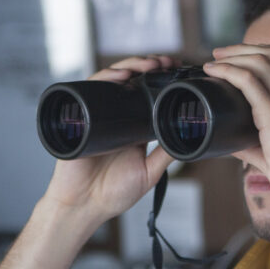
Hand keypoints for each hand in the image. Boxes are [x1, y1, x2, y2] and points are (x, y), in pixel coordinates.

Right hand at [43, 56, 176, 223]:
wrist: (84, 206)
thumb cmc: (113, 193)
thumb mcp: (149, 172)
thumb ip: (166, 154)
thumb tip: (190, 135)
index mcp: (133, 127)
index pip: (148, 93)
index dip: (162, 79)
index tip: (179, 71)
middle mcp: (115, 116)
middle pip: (132, 80)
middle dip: (151, 66)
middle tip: (169, 62)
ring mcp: (96, 114)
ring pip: (113, 79)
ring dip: (132, 66)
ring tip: (149, 64)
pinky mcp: (80, 116)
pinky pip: (90, 90)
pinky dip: (105, 78)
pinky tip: (121, 75)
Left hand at [203, 44, 269, 207]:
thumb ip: (255, 147)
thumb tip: (231, 145)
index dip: (266, 52)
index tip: (244, 57)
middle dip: (244, 48)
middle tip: (221, 53)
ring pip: (260, 60)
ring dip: (234, 55)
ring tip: (215, 58)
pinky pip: (248, 79)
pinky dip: (228, 70)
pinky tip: (215, 70)